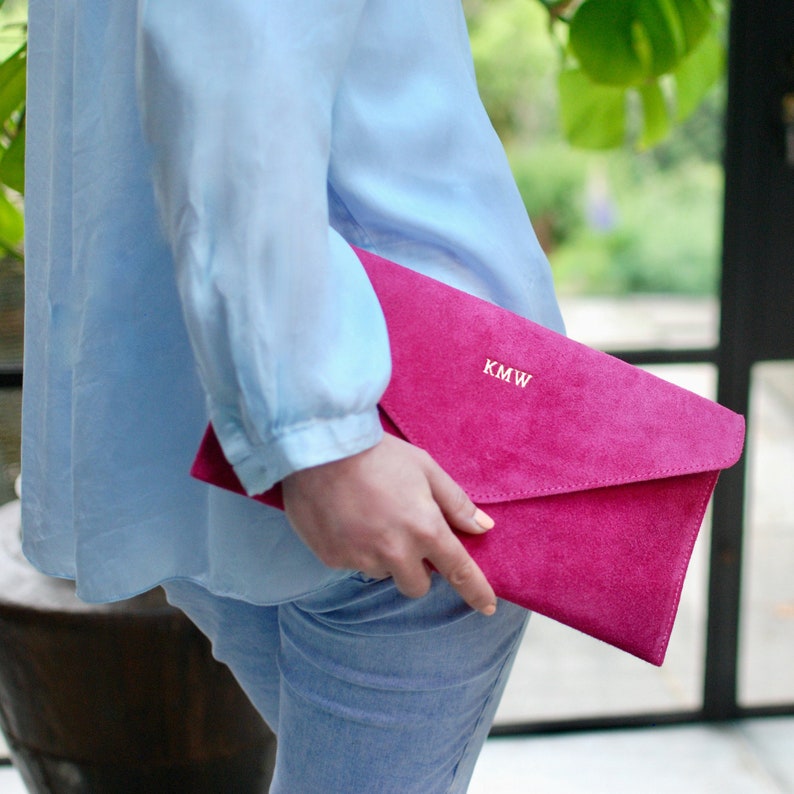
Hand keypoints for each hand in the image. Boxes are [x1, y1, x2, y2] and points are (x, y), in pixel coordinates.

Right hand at [281, 434, 496, 614]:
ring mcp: (362, 559)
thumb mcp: (425, 468)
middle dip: (417, 570)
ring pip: (382, 574)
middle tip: (405, 538)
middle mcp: (396, 552)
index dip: (477, 592)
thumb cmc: (378, 454)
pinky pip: (352, 564)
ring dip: (383, 558)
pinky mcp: (332, 560)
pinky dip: (355, 549)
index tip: (487, 607)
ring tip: (369, 519)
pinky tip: (346, 519)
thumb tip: (483, 527)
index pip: (459, 571)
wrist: (319, 448)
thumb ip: (456, 502)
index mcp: (425, 529)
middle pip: (417, 586)